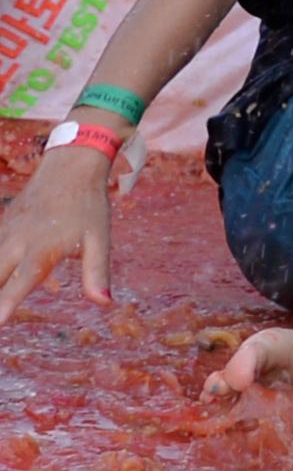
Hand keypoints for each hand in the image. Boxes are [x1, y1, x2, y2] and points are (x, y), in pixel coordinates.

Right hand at [0, 147, 117, 322]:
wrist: (70, 168)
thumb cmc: (88, 207)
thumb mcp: (99, 239)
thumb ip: (97, 272)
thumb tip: (104, 302)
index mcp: (43, 249)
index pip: (23, 281)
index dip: (8, 302)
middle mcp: (18, 242)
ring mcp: (7, 232)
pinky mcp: (3, 225)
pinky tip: (3, 274)